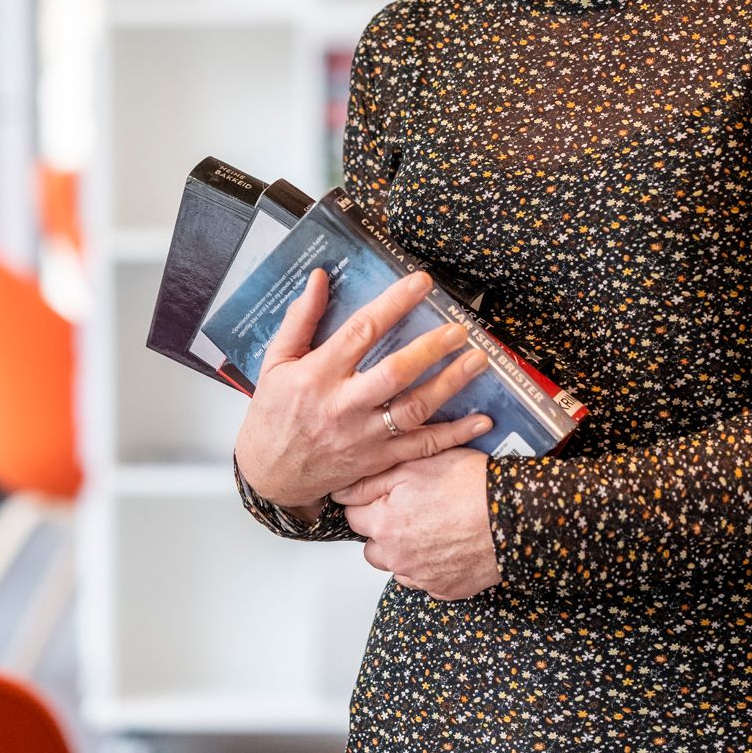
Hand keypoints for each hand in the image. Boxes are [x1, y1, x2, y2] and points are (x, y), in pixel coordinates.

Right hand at [233, 268, 493, 512]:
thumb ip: (300, 318)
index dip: (394, 303)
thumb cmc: (273, 414)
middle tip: (460, 328)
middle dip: (431, 348)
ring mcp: (364, 436)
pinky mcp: (378, 460)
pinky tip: (482, 419)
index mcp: (318, 374)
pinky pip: (421, 447)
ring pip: (414, 408)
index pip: (361, 331)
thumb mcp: (275, 362)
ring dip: (451, 384)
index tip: (421, 283)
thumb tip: (320, 278)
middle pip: (395, 372)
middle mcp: (343, 405)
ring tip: (478, 361)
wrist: (269, 475)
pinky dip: (454, 434)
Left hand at [334, 449, 499, 600]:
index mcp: (385, 524)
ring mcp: (422, 577)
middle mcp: (398, 557)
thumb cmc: (469, 484)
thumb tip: (343, 490)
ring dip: (406, 551)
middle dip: (383, 531)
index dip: (369, 501)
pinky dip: (431, 565)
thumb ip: (372, 480)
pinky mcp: (445, 590)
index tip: (385, 495)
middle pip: (372, 548)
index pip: (353, 517)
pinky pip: (425, 580)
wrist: (513, 515)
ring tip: (432, 527)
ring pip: (398, 566)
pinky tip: (448, 544)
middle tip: (411, 511)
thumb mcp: (415, 465)